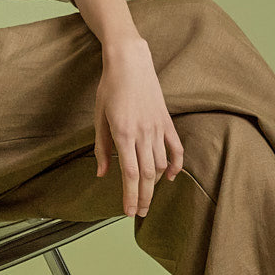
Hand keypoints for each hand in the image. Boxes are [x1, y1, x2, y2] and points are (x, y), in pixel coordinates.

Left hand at [94, 36, 183, 216]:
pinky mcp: (166, 121)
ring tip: (147, 196)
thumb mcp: (99, 117)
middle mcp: (143, 133)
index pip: (129, 173)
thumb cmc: (110, 88)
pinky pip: (175, 148)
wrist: (130, 62)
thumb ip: (101, 147)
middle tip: (139, 213)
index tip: (129, 212)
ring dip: (155, 184)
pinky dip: (175, 165)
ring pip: (160, 164)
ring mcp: (157, 127)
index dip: (130, 195)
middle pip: (147, 175)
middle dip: (143, 197)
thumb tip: (102, 173)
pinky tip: (170, 176)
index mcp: (123, 133)